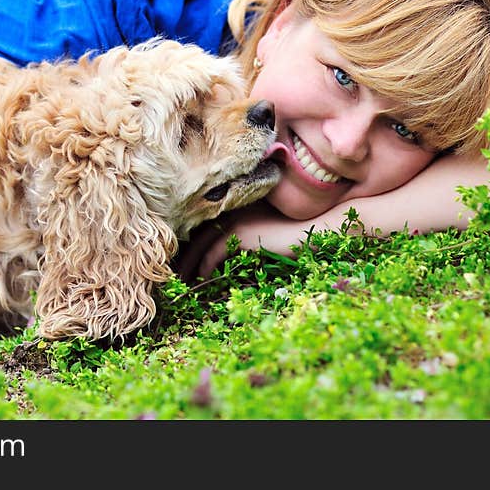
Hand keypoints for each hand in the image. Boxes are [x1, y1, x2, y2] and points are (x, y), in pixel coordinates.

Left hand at [173, 201, 309, 281]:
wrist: (314, 227)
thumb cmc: (296, 232)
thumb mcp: (268, 230)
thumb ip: (249, 235)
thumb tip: (235, 254)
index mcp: (237, 208)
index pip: (206, 226)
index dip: (193, 244)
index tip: (185, 261)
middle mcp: (232, 210)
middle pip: (198, 235)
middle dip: (185, 256)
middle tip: (175, 274)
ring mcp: (234, 219)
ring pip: (200, 244)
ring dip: (189, 264)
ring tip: (181, 281)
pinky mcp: (239, 233)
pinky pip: (213, 253)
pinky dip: (204, 267)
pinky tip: (201, 278)